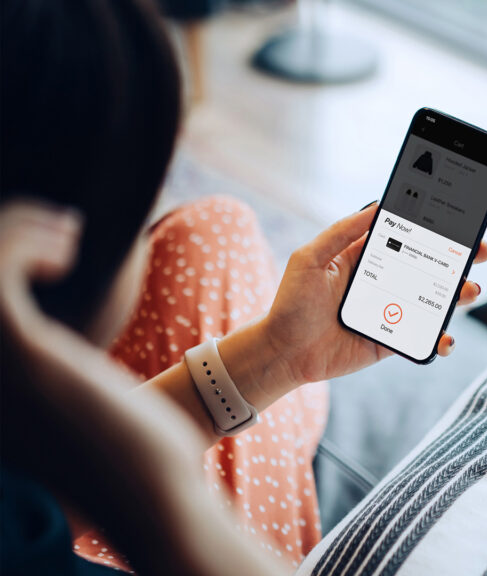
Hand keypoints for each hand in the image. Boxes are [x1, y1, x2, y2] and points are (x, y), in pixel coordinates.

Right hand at [0, 201, 288, 575]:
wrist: (156, 495)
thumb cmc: (124, 457)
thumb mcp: (67, 407)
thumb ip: (38, 376)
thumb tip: (46, 337)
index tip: (30, 247)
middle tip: (51, 231)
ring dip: (12, 234)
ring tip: (65, 234)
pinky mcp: (21, 354)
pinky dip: (24, 240)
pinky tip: (69, 250)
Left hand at [234, 203, 486, 398]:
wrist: (283, 353)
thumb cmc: (291, 303)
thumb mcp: (310, 258)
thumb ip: (342, 232)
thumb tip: (377, 206)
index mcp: (368, 256)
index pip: (409, 236)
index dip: (437, 228)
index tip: (461, 220)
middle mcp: (386, 281)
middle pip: (433, 265)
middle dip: (462, 257)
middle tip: (483, 250)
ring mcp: (393, 311)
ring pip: (436, 299)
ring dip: (459, 294)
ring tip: (470, 290)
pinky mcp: (393, 340)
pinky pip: (424, 336)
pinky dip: (441, 338)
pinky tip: (446, 337)